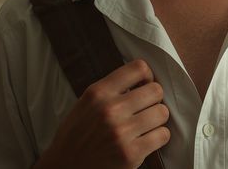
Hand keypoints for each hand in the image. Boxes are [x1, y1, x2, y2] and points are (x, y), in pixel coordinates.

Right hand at [34, 59, 169, 168]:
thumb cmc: (76, 136)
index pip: (139, 68)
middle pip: (156, 90)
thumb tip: (142, 80)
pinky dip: (158, 137)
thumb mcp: (86, 104)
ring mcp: (121, 132)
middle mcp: (110, 109)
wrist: (64, 168)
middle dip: (154, 99)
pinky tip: (146, 139)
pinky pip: (163, 135)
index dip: (147, 76)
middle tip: (145, 108)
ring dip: (157, 119)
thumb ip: (111, 90)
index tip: (144, 86)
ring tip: (145, 125)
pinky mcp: (131, 153)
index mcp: (98, 93)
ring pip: (163, 112)